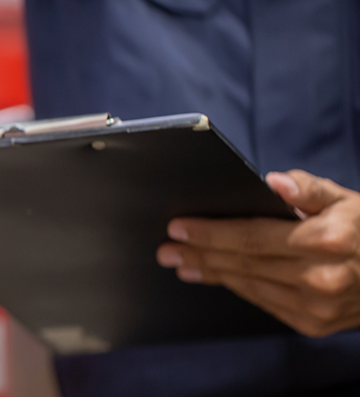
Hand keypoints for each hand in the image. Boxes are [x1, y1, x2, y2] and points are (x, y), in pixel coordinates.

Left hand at [157, 170, 359, 336]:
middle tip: (166, 249)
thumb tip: (275, 182)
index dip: (211, 233)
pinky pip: (264, 303)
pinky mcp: (314, 325)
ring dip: (212, 274)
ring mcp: (317, 307)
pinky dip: (238, 288)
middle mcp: (320, 278)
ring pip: (250, 286)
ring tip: (182, 263)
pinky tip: (218, 277)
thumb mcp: (347, 200)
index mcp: (326, 241)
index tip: (179, 227)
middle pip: (244, 263)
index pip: (252, 236)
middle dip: (200, 255)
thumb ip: (309, 189)